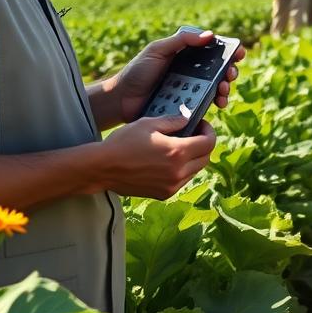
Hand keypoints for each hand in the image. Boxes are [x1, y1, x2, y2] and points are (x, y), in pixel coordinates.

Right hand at [99, 115, 216, 198]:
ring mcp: (171, 186)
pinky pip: (182, 181)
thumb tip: (188, 118)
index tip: (202, 124)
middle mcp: (178, 172)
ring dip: (194, 158)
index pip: (209, 143)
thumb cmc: (123, 142)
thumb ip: (173, 121)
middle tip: (194, 134)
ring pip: (195, 171)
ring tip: (181, 147)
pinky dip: (182, 170)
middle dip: (204, 144)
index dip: (209, 131)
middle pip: (205, 158)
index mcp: (177, 152)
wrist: (102, 168)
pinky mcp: (163, 194)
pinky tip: (169, 161)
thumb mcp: (148, 123)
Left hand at [109, 29, 244, 123]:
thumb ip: (182, 40)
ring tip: (224, 90)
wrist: (121, 99)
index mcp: (186, 57)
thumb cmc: (137, 71)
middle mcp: (191, 73)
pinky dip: (216, 103)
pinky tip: (218, 103)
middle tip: (230, 74)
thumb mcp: (158, 50)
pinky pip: (206, 104)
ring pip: (216, 88)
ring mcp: (190, 91)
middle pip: (219, 71)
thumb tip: (210, 35)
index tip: (239, 53)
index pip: (212, 52)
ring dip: (226, 88)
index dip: (228, 52)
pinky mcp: (187, 108)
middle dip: (230, 71)